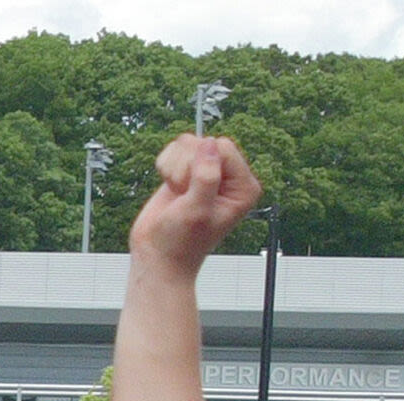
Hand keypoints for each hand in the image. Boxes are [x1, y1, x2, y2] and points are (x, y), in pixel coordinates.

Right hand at [130, 134, 263, 278]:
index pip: (223, 148)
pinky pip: (174, 148)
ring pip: (187, 143)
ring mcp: (208, 170)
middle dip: (187, 167)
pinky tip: (172, 190)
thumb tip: (209, 144)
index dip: (202, 166)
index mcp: (243, 187)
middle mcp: (229, 177)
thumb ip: (206, 177)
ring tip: (180, 195)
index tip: (196, 194)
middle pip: (204, 142)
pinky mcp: (188, 169)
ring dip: (175, 169)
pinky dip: (166, 167)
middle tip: (186, 197)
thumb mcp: (198, 211)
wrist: (159, 255)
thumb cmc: (182, 242)